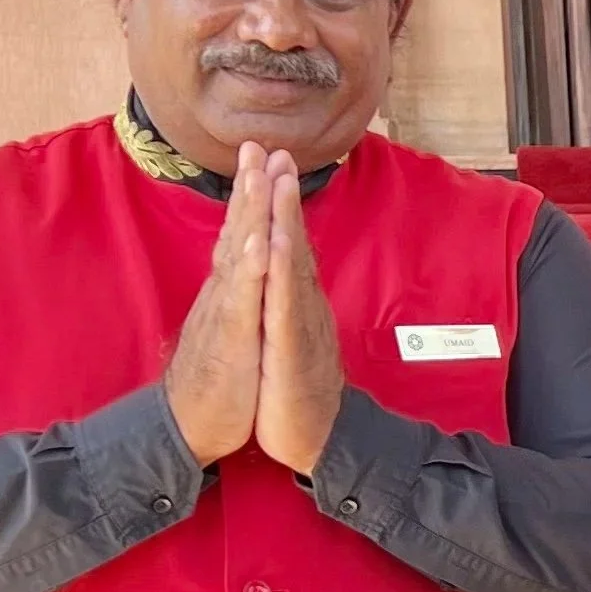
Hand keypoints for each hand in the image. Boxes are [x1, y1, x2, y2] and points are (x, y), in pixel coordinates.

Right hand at [161, 141, 268, 464]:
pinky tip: (260, 242)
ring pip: (239, 256)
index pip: (241, 235)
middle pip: (237, 232)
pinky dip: (251, 269)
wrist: (190, 427)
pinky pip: (242, 299)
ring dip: (251, 214)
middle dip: (250, 188)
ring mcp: (225, 313)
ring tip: (261, 176)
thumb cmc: (216, 381)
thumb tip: (242, 270)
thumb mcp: (231, 330)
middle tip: (259, 145)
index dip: (253, 198)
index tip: (264, 159)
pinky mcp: (230, 339)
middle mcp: (224, 294)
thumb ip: (237, 297)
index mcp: (230, 292)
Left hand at [254, 154, 346, 476]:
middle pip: (292, 242)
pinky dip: (281, 274)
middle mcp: (301, 306)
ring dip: (285, 221)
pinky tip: (276, 246)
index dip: (279, 204)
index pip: (287, 245)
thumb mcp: (289, 339)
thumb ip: (289, 305)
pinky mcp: (291, 350)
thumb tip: (288, 275)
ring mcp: (299, 326)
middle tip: (277, 150)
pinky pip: (284, 307)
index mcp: (294, 303)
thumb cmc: (299, 392)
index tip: (272, 162)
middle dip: (282, 195)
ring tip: (280, 181)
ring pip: (292, 266)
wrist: (318, 441)